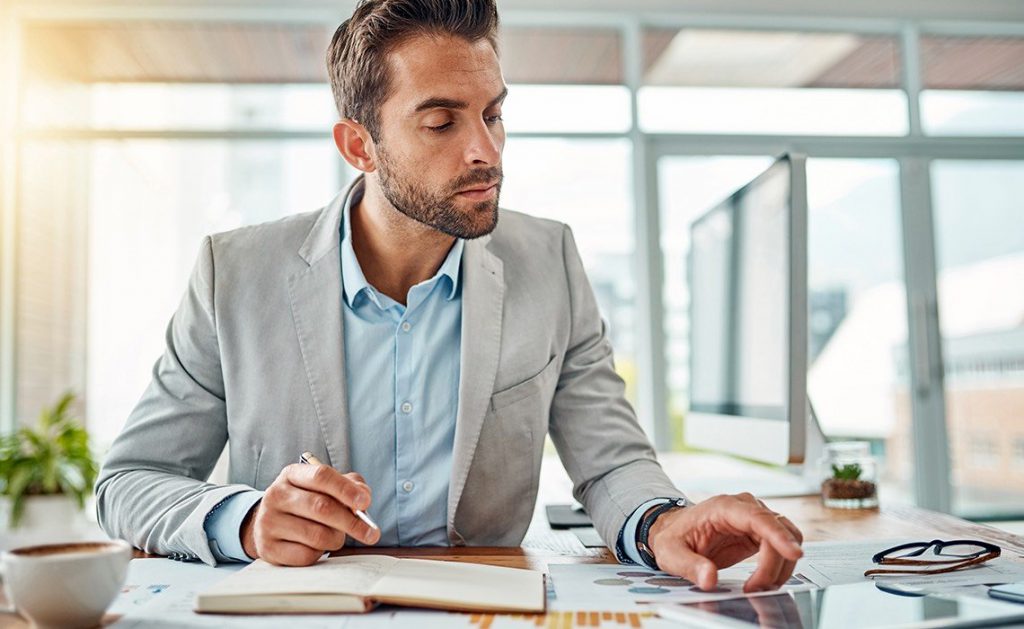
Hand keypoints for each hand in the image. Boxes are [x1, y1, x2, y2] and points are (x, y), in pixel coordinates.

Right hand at [240, 464, 380, 565]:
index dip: (346, 489)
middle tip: (372, 534)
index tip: (366, 502)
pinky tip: (317, 547)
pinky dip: (320, 553)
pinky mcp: (268, 548)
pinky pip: (306, 555)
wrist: (270, 524)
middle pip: (321, 507)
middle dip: (351, 522)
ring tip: (337, 536)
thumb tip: (364, 496)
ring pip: (316, 535)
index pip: (321, 476)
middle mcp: (276, 495)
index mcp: (292, 474)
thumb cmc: (307, 503)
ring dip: (336, 539)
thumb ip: (349, 486)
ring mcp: (269, 522)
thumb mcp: (325, 487)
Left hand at [647, 493, 803, 592]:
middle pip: (778, 530)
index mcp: (723, 507)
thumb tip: (709, 579)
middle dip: (774, 564)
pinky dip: (779, 566)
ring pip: (787, 538)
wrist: (674, 531)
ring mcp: (754, 519)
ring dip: (780, 566)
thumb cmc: (674, 537)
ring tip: (757, 586)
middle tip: (756, 588)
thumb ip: (690, 566)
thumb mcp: (671, 553)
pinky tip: (761, 581)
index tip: (794, 553)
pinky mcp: (759, 532)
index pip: (759, 518)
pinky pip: (782, 547)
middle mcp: (744, 508)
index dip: (779, 535)